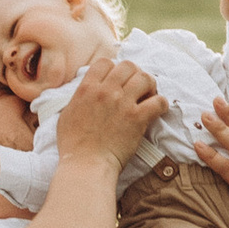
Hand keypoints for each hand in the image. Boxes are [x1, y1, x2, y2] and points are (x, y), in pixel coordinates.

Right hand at [59, 45, 164, 168]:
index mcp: (87, 88)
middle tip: (137, 88)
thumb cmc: (73, 145)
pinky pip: (158, 101)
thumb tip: (85, 93)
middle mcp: (106, 91)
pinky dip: (161, 104)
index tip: (117, 81)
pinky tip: (157, 110)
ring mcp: (123, 103)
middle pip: (128, 66)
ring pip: (145, 78)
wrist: (86, 165)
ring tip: (148, 96)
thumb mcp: (67, 114)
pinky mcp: (137, 119)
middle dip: (135, 74)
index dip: (114, 69)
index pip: (105, 62)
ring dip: (150, 85)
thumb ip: (78, 98)